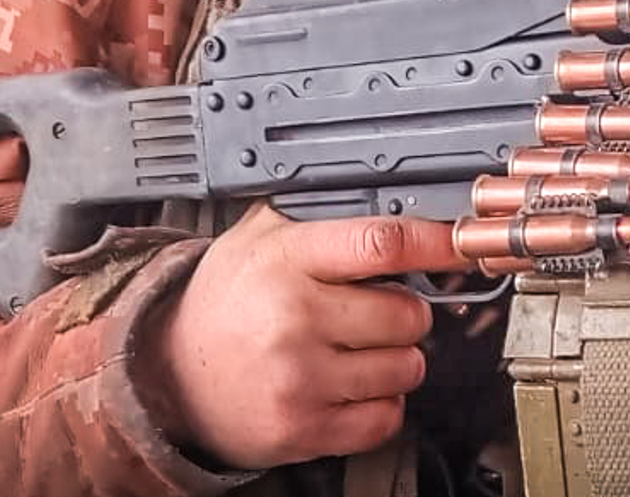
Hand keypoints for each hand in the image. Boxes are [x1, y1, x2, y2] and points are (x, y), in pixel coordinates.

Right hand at [153, 204, 470, 469]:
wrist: (170, 375)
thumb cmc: (223, 303)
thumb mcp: (256, 237)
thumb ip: (318, 216)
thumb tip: (392, 200)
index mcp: (286, 261)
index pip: (381, 244)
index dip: (434, 242)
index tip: (459, 243)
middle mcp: (295, 318)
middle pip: (408, 312)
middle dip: (406, 311)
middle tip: (378, 311)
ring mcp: (301, 378)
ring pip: (406, 367)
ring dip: (396, 359)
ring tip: (358, 351)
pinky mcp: (304, 429)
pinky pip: (386, 417)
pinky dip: (381, 404)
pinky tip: (351, 387)